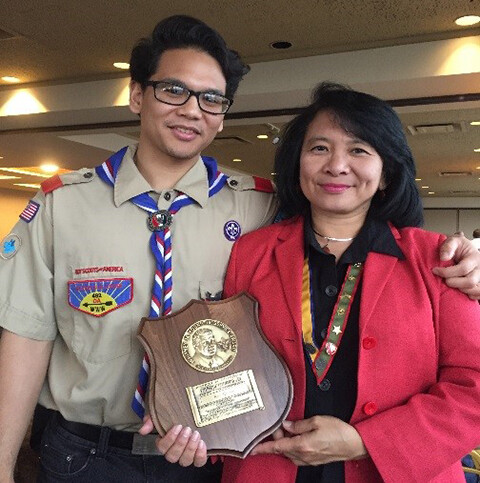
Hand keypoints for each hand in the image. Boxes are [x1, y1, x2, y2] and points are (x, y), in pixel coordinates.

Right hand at [138, 415, 206, 466]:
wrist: (192, 415)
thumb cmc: (175, 416)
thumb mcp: (161, 414)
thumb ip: (151, 420)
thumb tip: (143, 430)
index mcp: (164, 443)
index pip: (162, 448)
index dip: (170, 439)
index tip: (178, 426)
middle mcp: (174, 452)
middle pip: (173, 456)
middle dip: (180, 443)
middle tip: (187, 429)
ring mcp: (186, 455)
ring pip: (185, 460)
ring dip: (190, 448)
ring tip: (195, 434)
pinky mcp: (198, 456)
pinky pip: (199, 462)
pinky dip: (200, 455)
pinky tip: (201, 443)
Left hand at [250, 416, 367, 465]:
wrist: (355, 444)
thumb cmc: (339, 431)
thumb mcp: (317, 420)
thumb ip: (299, 424)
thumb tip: (286, 425)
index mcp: (302, 445)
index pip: (277, 447)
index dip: (263, 447)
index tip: (252, 449)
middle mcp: (304, 455)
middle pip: (282, 449)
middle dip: (277, 438)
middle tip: (277, 426)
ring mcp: (309, 460)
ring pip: (289, 453)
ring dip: (285, 443)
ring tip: (287, 429)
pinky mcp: (314, 460)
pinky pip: (297, 455)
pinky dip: (293, 446)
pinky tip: (296, 437)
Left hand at [433, 232, 479, 298]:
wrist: (466, 251)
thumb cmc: (458, 247)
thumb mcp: (453, 241)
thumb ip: (448, 247)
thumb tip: (443, 258)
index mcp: (475, 258)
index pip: (463, 269)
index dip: (447, 272)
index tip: (435, 270)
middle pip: (470, 282)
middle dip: (453, 282)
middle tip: (444, 280)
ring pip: (475, 290)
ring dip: (461, 289)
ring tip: (452, 283)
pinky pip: (479, 294)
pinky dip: (470, 294)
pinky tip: (460, 289)